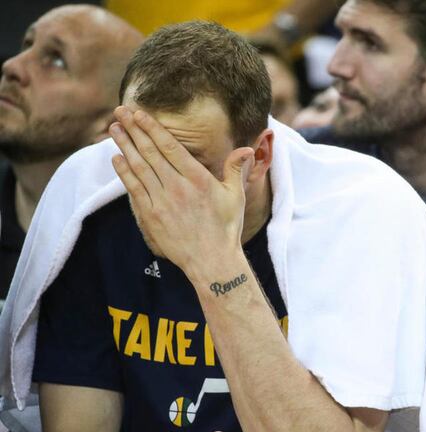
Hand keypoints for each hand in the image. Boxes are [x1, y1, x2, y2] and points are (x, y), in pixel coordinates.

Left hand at [108, 106, 253, 274]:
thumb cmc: (226, 228)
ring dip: (124, 146)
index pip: (170, 147)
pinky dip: (124, 172)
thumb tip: (246, 149)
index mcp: (198, 179)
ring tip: (114, 129)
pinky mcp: (151, 216)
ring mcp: (162, 202)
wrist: (212, 261)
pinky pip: (134, 189)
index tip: (139, 113)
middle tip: (121, 111)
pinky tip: (117, 158)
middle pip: (150, 152)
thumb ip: (235, 169)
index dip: (152, 128)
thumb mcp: (236, 196)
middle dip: (133, 130)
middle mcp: (178, 188)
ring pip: (138, 167)